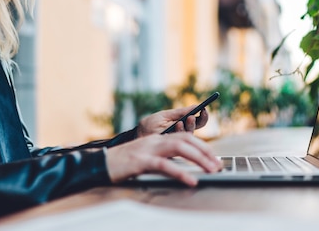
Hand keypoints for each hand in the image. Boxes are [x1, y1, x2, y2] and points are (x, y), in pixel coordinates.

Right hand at [105, 133, 221, 185]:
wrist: (100, 163)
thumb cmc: (123, 163)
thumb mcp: (146, 157)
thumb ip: (163, 157)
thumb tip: (183, 165)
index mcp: (157, 139)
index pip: (185, 137)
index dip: (202, 146)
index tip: (214, 159)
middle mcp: (154, 141)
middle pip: (185, 140)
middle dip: (205, 152)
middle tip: (218, 165)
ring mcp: (147, 149)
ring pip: (179, 148)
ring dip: (198, 159)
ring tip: (211, 170)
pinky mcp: (141, 161)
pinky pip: (164, 165)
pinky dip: (180, 172)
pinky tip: (191, 180)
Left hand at [136, 105, 208, 136]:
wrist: (138, 135)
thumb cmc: (150, 124)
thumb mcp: (165, 115)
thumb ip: (180, 112)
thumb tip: (196, 106)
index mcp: (183, 124)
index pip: (198, 121)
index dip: (202, 116)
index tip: (204, 109)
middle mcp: (183, 134)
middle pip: (196, 129)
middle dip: (195, 122)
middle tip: (191, 116)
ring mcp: (178, 142)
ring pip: (189, 136)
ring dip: (187, 127)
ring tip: (182, 121)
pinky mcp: (173, 149)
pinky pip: (180, 142)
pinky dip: (178, 133)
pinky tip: (176, 126)